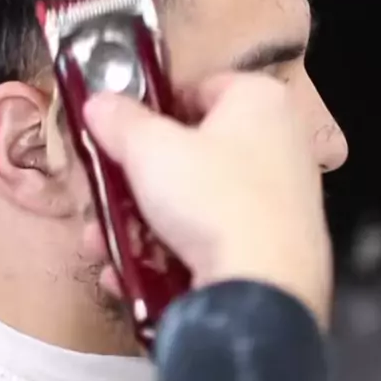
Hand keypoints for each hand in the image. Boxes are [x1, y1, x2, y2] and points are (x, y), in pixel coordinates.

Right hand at [84, 73, 332, 329]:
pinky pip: (214, 237)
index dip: (154, 109)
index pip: (199, 88)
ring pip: (196, 200)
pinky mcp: (275, 248)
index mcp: (262, 100)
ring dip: (140, 221)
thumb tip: (98, 100)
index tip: (119, 134)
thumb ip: (120, 120)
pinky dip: (170, 251)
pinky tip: (130, 272)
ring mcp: (282, 200)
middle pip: (193, 150)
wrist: (263, 291)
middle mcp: (281, 142)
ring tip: (101, 243)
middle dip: (137, 179)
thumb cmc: (210, 197)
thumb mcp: (150, 149)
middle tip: (102, 195)